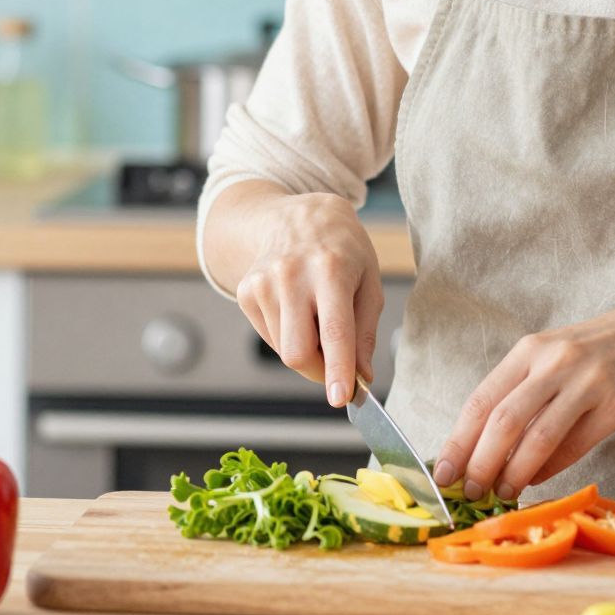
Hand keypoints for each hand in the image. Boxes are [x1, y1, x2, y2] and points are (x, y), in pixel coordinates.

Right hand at [233, 193, 382, 407]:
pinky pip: (270, 338)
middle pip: (298, 352)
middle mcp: (291, 275)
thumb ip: (366, 331)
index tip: (340, 398)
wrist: (296, 216)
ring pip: (284, 350)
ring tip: (318, 320)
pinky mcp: (246, 291)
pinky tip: (297, 310)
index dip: (337, 369)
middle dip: (321, 371)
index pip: (334, 332)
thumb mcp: (369, 280)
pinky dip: (288, 337)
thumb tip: (362, 376)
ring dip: (307, 351)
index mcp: (331, 270)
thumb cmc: (342, 249)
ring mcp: (262, 282)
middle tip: (338, 365)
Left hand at [431, 298, 614, 501]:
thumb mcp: (553, 357)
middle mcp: (554, 362)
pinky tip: (537, 481)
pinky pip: (576, 445)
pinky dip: (551, 468)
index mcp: (530, 350)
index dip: (458, 439)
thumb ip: (521, 394)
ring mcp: (587, 383)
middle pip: (504, 421)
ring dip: (515, 473)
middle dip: (480, 463)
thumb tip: (485, 447)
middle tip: (470, 491)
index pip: (481, 399)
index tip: (442, 472)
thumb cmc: (597, 350)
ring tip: (502, 493)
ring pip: (538, 437)